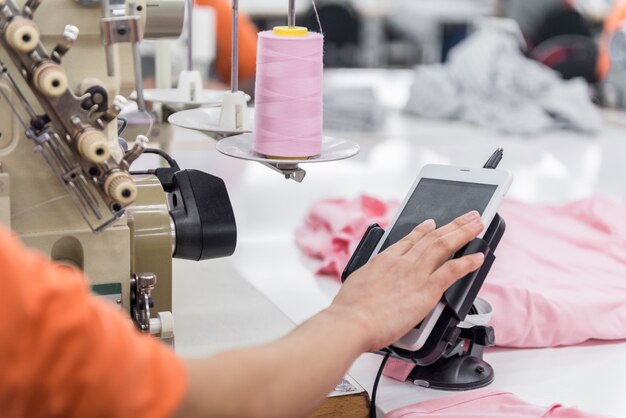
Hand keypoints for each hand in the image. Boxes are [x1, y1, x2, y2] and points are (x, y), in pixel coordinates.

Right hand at [330, 211, 485, 351]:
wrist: (352, 321)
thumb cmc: (348, 310)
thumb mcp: (355, 285)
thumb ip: (368, 283)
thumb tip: (368, 289)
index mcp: (383, 260)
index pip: (408, 240)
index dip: (422, 230)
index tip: (431, 223)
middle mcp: (401, 262)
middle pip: (431, 237)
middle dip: (451, 225)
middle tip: (467, 216)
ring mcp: (415, 273)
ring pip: (444, 246)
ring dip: (463, 233)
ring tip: (477, 224)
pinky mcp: (427, 289)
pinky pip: (452, 271)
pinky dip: (467, 262)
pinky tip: (479, 257)